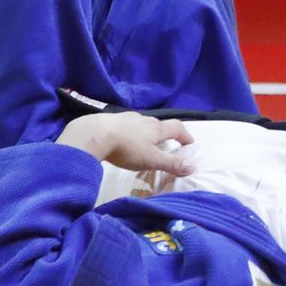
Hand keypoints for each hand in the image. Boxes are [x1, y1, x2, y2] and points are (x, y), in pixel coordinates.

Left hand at [56, 112, 194, 175]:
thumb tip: (192, 167)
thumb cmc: (126, 148)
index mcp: (156, 128)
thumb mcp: (151, 160)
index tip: (189, 143)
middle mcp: (144, 120)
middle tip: (166, 145)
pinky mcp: (111, 120)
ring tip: (143, 144)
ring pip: (142, 124)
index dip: (185, 135)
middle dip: (165, 135)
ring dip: (146, 133)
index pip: (177, 128)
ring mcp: (127, 118)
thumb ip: (171, 164)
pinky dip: (130, 133)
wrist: (93, 134)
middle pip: (159, 125)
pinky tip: (123, 140)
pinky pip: (126, 126)